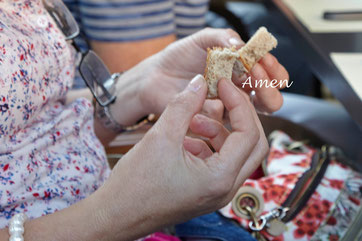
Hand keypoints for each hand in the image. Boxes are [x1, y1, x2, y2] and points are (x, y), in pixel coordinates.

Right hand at [96, 75, 267, 239]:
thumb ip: (184, 105)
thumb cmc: (135, 184)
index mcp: (220, 178)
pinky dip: (209, 144)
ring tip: (194, 121)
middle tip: (222, 97)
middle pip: (253, 145)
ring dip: (220, 130)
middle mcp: (225, 189)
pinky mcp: (206, 191)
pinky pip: (220, 162)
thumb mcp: (161, 136)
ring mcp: (217, 192)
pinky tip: (187, 137)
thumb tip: (200, 82)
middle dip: (239, 116)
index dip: (238, 104)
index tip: (223, 84)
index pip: (249, 133)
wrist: (117, 214)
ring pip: (237, 153)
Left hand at [140, 28, 288, 114]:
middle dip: (268, 86)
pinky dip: (234, 112)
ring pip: (257, 113)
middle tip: (254, 74)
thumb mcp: (202, 40)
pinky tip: (219, 95)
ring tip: (242, 82)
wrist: (156, 77)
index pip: (271, 74)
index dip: (272, 69)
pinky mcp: (215, 121)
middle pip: (270, 97)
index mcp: (241, 70)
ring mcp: (228, 108)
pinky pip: (233, 123)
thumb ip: (222, 37)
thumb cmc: (179, 57)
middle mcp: (239, 91)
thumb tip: (241, 45)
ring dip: (259, 99)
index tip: (262, 60)